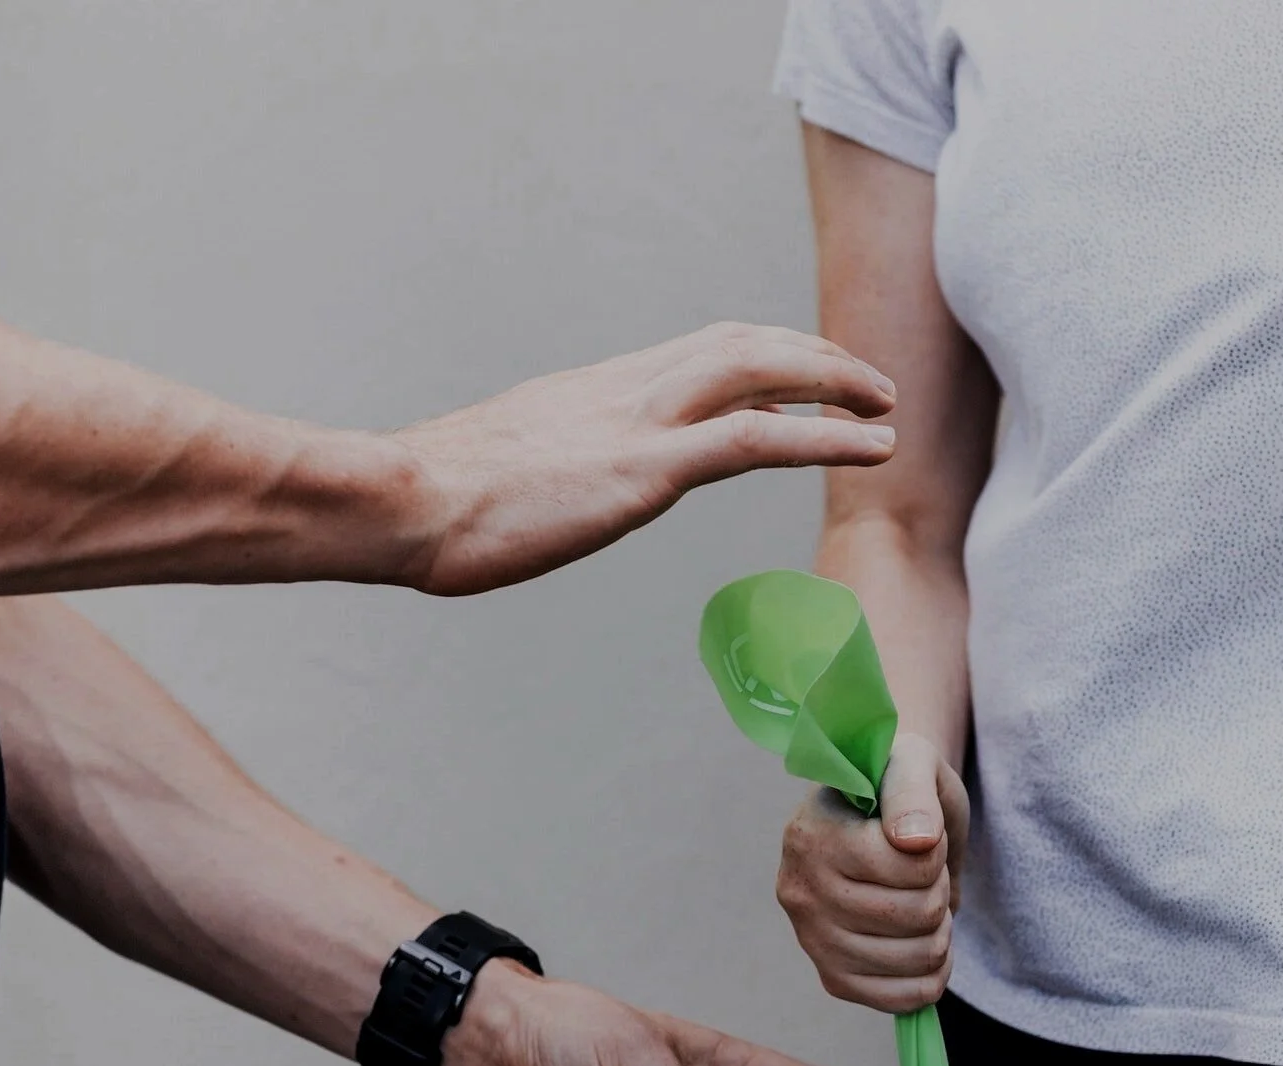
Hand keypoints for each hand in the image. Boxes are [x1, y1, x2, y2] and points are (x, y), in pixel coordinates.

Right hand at [394, 323, 896, 595]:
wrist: (397, 502)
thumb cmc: (425, 506)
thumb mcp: (492, 475)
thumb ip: (536, 473)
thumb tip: (538, 493)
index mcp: (588, 393)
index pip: (692, 354)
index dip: (757, 357)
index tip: (798, 376)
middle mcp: (622, 390)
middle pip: (738, 343)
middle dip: (809, 356)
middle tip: (862, 382)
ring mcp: (637, 423)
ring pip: (760, 370)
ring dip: (833, 382)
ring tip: (884, 406)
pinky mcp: (645, 468)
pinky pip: (758, 438)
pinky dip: (826, 437)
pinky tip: (872, 447)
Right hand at [777, 733, 967, 1012]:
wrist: (883, 820)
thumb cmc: (899, 791)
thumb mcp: (913, 765)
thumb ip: (913, 792)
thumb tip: (915, 840)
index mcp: (810, 835)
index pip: (911, 866)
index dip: (935, 851)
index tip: (919, 834)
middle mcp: (798, 891)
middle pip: (916, 914)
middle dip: (939, 890)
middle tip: (921, 872)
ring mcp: (811, 941)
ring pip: (917, 958)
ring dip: (939, 929)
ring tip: (916, 900)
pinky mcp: (832, 978)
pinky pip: (902, 999)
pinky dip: (931, 975)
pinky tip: (921, 944)